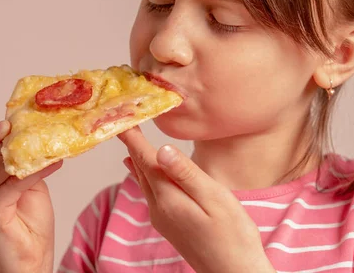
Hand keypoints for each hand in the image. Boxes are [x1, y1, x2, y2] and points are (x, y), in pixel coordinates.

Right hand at [0, 121, 61, 272]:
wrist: (31, 260)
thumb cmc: (28, 223)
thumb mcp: (26, 182)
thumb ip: (21, 161)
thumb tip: (34, 133)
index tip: (8, 124)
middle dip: (13, 141)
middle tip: (41, 133)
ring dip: (27, 154)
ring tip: (50, 146)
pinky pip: (13, 183)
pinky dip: (36, 170)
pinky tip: (55, 163)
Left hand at [118, 127, 274, 272]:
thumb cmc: (233, 237)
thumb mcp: (215, 199)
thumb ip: (187, 174)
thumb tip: (162, 149)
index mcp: (169, 198)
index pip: (146, 159)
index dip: (133, 137)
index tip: (121, 117)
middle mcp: (159, 208)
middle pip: (140, 168)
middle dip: (132, 143)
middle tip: (123, 118)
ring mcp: (162, 218)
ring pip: (143, 181)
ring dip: (137, 157)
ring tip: (129, 138)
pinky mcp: (169, 224)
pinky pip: (150, 191)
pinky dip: (144, 173)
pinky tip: (142, 169)